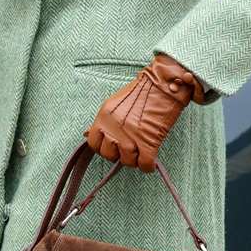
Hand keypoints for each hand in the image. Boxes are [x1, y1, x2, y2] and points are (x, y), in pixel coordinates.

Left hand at [83, 53, 205, 172]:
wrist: (163, 85)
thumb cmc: (141, 93)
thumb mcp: (114, 104)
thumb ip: (103, 121)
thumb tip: (87, 134)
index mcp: (103, 117)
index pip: (93, 144)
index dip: (103, 148)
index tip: (113, 146)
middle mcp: (114, 128)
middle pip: (110, 155)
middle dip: (119, 154)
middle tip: (130, 147)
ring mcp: (130, 136)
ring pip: (128, 162)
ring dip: (136, 159)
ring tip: (142, 149)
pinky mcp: (149, 142)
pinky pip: (145, 164)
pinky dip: (149, 165)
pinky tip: (151, 158)